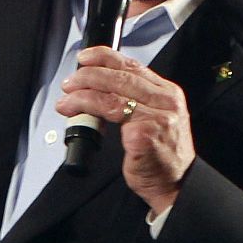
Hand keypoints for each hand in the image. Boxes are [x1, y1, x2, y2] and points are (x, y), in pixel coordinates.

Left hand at [56, 46, 194, 214]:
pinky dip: (88, 111)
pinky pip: (110, 116)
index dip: (104, 57)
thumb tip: (95, 85)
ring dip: (81, 95)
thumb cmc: (161, 154)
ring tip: (66, 100)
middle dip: (87, 76)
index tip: (85, 57)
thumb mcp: (154, 117)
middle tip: (69, 83)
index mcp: (167, 93)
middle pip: (119, 77)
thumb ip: (133, 99)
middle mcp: (165, 102)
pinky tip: (77, 116)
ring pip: (111, 95)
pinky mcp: (145, 135)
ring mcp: (157, 118)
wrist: (176, 185)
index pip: (132, 66)